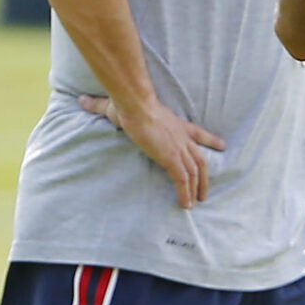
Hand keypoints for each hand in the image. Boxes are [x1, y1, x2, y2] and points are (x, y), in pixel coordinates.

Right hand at [79, 94, 227, 209]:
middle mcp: (181, 137)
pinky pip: (183, 180)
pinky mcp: (171, 158)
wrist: (135, 105)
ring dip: (198, 188)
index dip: (210, 140)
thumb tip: (82, 100)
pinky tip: (186, 204)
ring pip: (196, 172)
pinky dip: (186, 193)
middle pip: (200, 158)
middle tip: (206, 189)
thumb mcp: (115, 106)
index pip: (198, 133)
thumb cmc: (128, 103)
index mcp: (176, 124)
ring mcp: (178, 148)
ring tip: (197, 202)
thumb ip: (99, 105)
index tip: (222, 146)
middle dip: (205, 175)